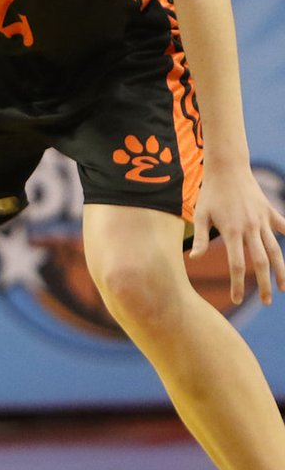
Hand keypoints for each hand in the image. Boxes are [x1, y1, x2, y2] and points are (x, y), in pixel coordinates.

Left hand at [190, 165, 284, 304]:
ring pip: (276, 250)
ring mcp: (262, 219)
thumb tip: (194, 260)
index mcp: (232, 231)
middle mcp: (250, 227)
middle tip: (266, 302)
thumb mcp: (201, 214)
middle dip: (264, 284)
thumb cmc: (210, 192)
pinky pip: (283, 227)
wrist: (227, 167)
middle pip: (260, 262)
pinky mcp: (270, 211)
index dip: (237, 284)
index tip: (235, 300)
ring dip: (280, 270)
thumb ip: (200, 238)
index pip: (236, 264)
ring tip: (282, 288)